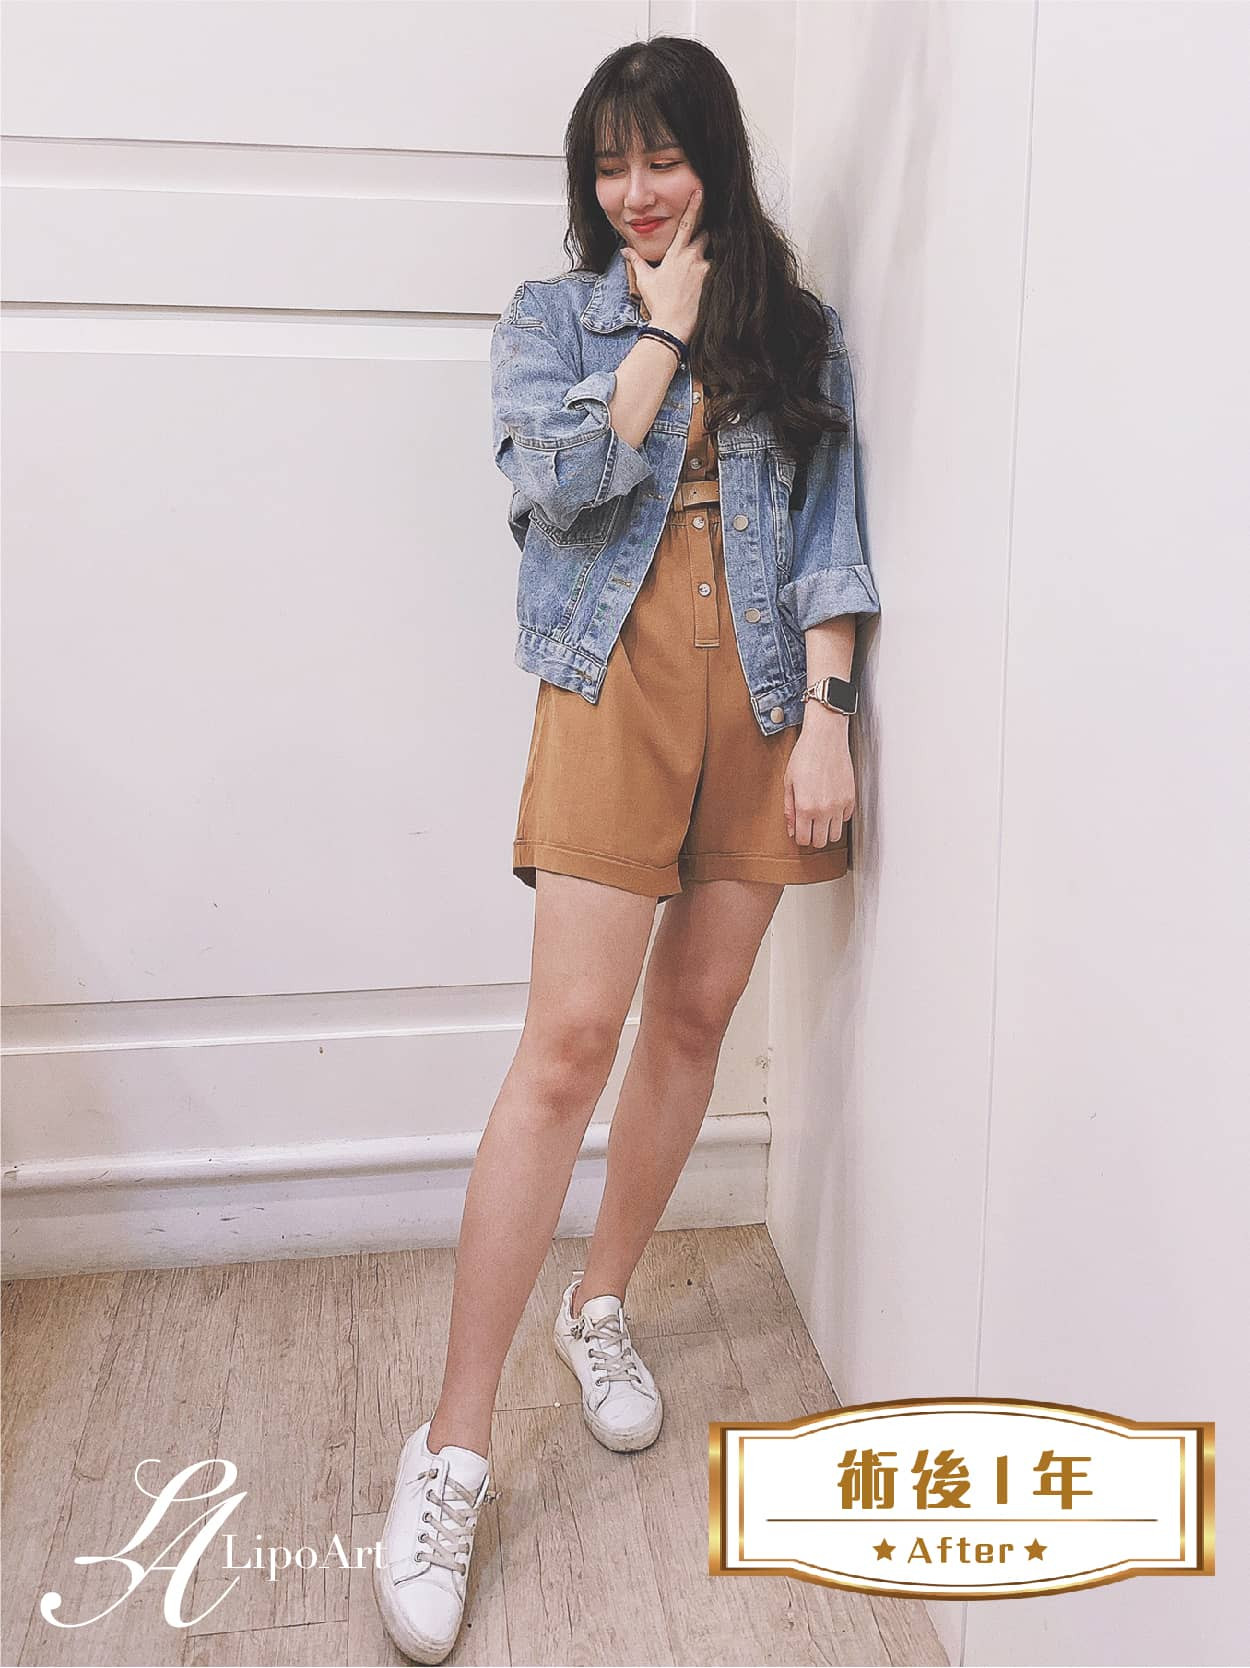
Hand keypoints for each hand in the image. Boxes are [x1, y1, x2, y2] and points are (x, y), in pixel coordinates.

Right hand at [622, 187, 710, 342]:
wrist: (672, 326)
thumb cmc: (658, 304)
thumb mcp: (644, 281)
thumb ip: (636, 261)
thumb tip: (625, 250)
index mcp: (676, 254)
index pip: (686, 223)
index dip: (694, 205)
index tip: (700, 191)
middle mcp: (693, 257)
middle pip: (706, 235)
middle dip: (705, 236)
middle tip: (702, 243)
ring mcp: (705, 269)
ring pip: (715, 253)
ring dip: (711, 256)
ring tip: (705, 269)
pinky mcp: (713, 282)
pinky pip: (719, 270)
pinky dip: (718, 272)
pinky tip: (717, 280)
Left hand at [783, 718, 854, 847]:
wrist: (826, 738)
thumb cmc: (804, 756)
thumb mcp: (789, 782)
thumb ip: (789, 809)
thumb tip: (792, 830)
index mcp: (805, 807)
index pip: (804, 839)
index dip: (800, 837)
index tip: (799, 830)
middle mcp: (824, 810)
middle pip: (821, 842)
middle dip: (814, 836)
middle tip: (809, 826)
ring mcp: (840, 805)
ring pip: (836, 835)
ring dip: (827, 829)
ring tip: (820, 818)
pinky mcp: (850, 798)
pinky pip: (846, 819)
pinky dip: (838, 817)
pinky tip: (831, 805)